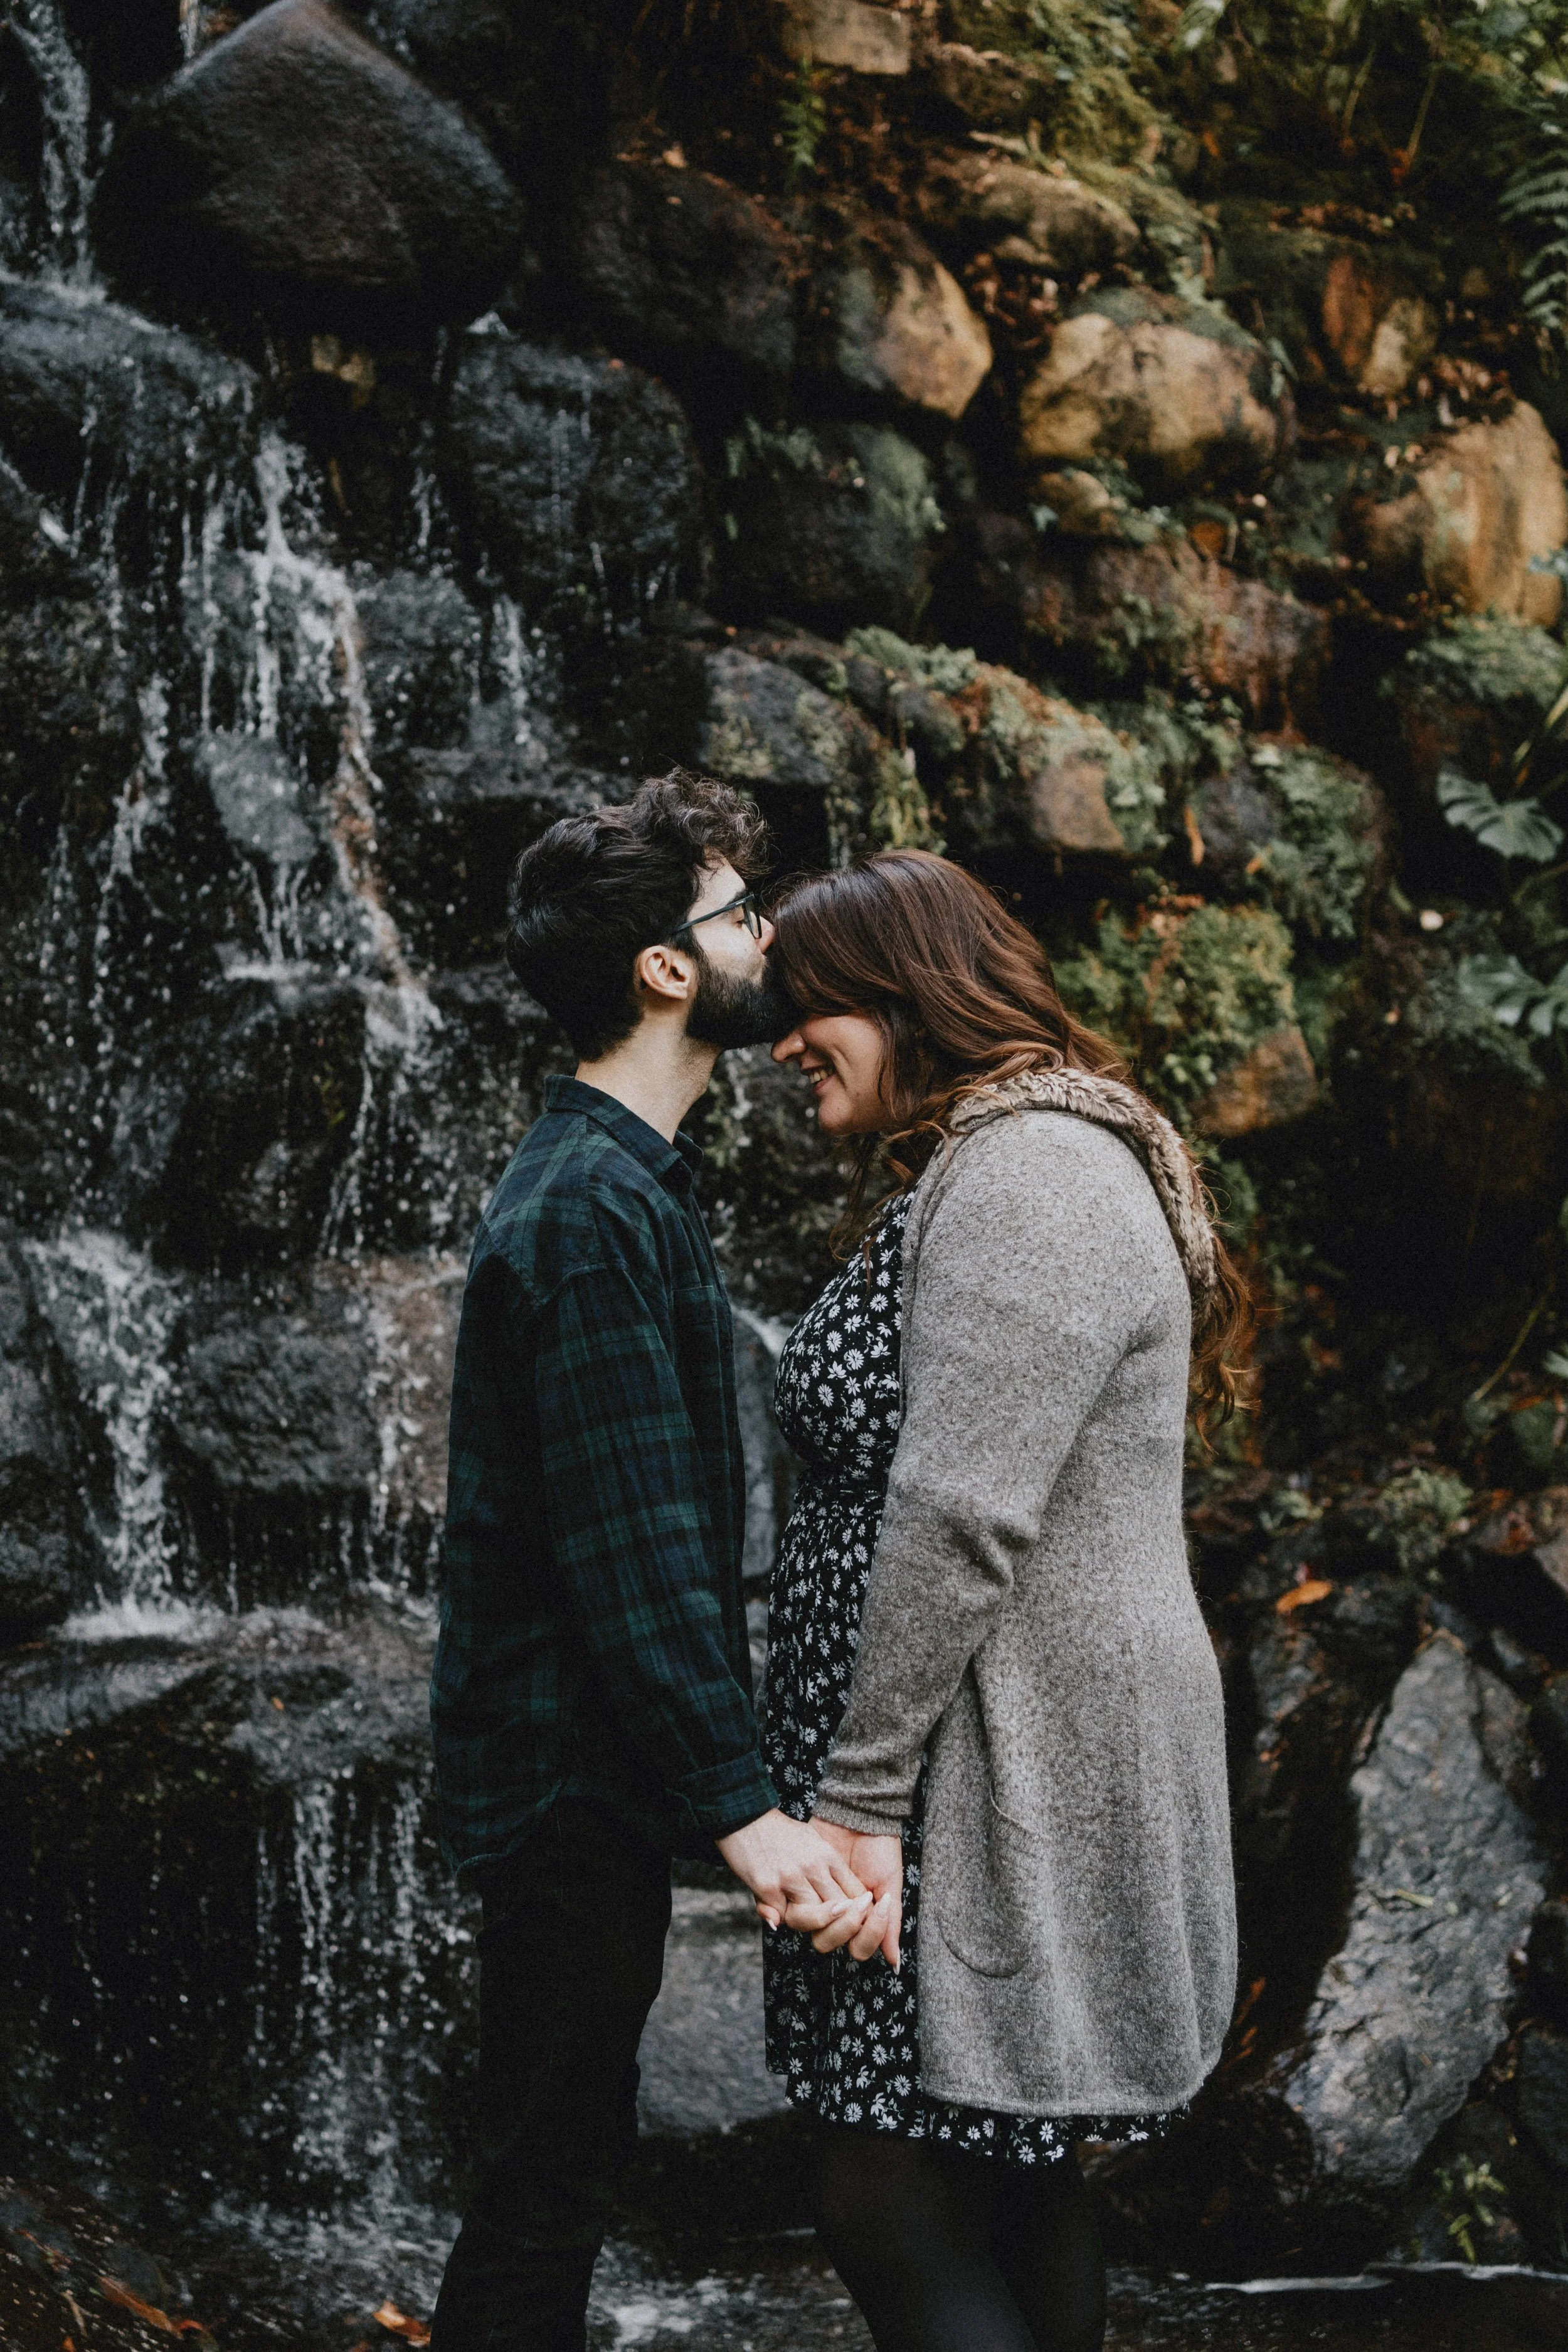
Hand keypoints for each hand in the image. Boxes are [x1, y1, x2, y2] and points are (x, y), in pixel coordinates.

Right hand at [717, 1808, 872, 1937]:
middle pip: (840, 1909)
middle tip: (834, 1926)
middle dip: (840, 1924)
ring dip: (811, 1923)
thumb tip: (827, 1898)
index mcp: (827, 1855)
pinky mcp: (767, 1885)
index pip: (854, 1891)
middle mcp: (813, 1866)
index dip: (857, 1910)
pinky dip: (780, 1917)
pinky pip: (783, 1916)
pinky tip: (777, 1909)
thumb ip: (822, 1873)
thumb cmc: (780, 1832)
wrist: (745, 1816)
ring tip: (804, 1917)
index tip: (851, 1916)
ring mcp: (791, 1877)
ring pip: (815, 1917)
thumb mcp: (810, 1842)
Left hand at [806, 1818, 902, 1969]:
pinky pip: (792, 1903)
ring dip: (829, 1915)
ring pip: (809, 1929)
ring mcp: (816, 1901)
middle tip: (860, 1899)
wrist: (861, 1816)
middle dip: (846, 1925)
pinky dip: (805, 1900)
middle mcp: (835, 1916)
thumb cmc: (880, 1851)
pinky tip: (823, 1884)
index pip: (858, 1949)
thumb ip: (890, 1924)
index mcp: (859, 1920)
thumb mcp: (890, 1885)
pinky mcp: (799, 1884)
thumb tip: (894, 1964)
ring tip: (844, 1893)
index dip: (867, 1935)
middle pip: (828, 1943)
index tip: (877, 1905)